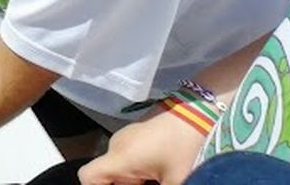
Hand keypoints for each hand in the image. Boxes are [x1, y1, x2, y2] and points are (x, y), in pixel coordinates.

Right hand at [78, 107, 205, 184]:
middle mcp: (116, 146)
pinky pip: (128, 159)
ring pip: (120, 169)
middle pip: (107, 177)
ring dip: (134, 181)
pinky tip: (161, 174)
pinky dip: (139, 172)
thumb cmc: (187, 148)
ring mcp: (126, 137)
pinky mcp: (136, 134)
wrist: (201, 111)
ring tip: (159, 182)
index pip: (88, 177)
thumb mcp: (177, 182)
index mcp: (121, 158)